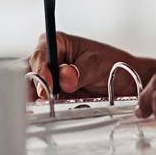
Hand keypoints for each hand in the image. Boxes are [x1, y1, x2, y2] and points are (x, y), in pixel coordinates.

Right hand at [27, 32, 150, 100]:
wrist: (125, 81)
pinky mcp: (55, 97)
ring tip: (49, 107)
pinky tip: (53, 112)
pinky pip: (44, 105)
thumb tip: (65, 77)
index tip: (47, 83)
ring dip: (39, 100)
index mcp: (57, 42)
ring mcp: (51, 80)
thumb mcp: (97, 64)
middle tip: (44, 99)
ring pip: (33, 90)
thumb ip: (80, 71)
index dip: (40, 68)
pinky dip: (47, 110)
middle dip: (33, 86)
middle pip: (30, 72)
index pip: (41, 54)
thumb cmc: (112, 64)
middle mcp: (50, 60)